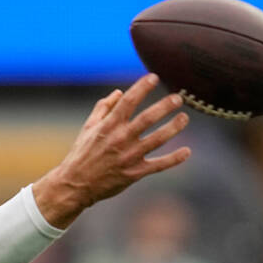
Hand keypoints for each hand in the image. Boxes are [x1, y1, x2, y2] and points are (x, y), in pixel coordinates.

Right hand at [33, 74, 190, 227]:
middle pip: (147, 119)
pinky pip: (158, 165)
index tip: (154, 77)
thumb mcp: (88, 127)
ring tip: (184, 118)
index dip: (142, 87)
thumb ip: (103, 108)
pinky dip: (174, 159)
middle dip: (164, 107)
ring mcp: (129, 157)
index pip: (128, 101)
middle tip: (178, 98)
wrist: (76, 185)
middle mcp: (121, 139)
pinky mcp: (135, 173)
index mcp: (109, 125)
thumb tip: (119, 92)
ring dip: (173, 128)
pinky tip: (187, 151)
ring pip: (157, 140)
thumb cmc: (81, 154)